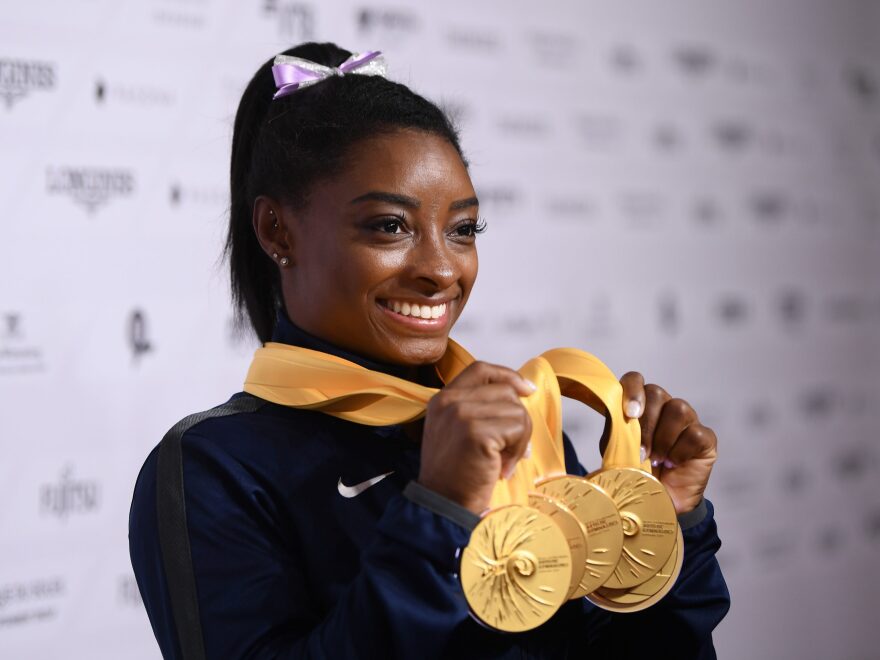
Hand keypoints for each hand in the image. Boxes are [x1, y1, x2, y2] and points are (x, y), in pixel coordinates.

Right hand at [419, 362, 533, 513]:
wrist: (442, 505)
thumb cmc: (455, 474)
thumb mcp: (457, 432)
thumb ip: (477, 409)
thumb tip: (522, 392)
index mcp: (443, 399)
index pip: (481, 369)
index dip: (508, 376)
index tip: (527, 390)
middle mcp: (450, 401)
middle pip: (506, 392)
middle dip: (518, 420)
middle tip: (509, 451)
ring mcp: (462, 414)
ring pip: (516, 410)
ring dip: (519, 439)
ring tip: (502, 462)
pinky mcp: (476, 432)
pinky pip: (518, 429)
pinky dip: (517, 451)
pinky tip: (501, 468)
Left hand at [619, 372, 717, 513]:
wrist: (660, 503)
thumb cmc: (636, 473)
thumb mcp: (617, 453)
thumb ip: (614, 433)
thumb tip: (609, 420)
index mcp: (640, 405)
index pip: (636, 380)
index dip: (632, 390)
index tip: (629, 413)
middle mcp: (664, 407)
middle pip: (656, 393)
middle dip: (646, 424)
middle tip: (641, 452)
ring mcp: (687, 421)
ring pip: (678, 409)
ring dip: (663, 438)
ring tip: (657, 459)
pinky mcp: (705, 438)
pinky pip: (695, 433)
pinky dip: (680, 451)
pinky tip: (673, 464)